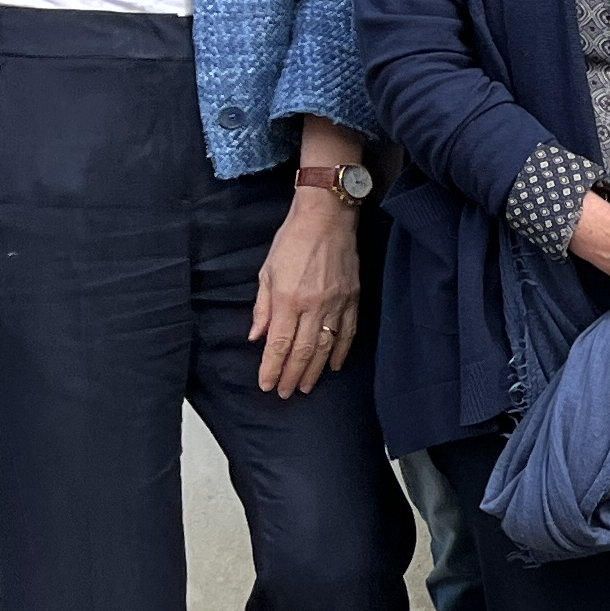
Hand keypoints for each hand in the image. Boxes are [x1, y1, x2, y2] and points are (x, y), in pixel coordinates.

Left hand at [250, 184, 362, 395]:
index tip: (267, 385)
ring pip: (325, 346)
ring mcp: (336, 303)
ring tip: (306, 386)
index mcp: (288, 298)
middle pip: (302, 350)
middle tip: (286, 393)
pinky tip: (333, 366)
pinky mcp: (353, 298)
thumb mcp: (267, 271)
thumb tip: (256, 336)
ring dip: (314, 370)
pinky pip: (348, 331)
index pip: (278, 343)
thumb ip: (262, 307)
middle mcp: (313, 305)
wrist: (327, 218)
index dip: (272, 368)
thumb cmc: (293, 240)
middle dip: (292, 375)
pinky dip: (341, 351)